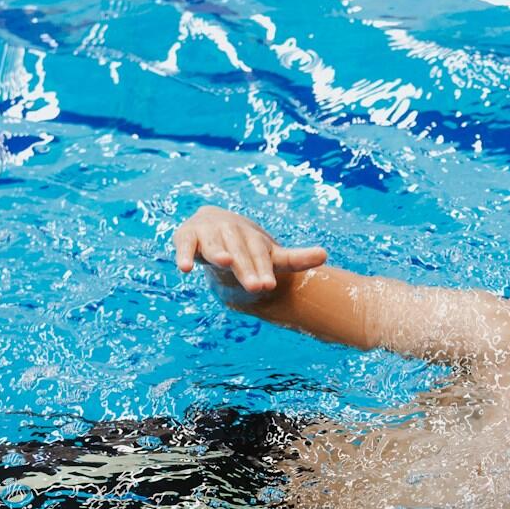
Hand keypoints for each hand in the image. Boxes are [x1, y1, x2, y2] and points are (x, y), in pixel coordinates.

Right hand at [172, 206, 326, 293]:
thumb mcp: (271, 255)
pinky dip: (183, 254)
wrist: (215, 222)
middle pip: (241, 253)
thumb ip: (296, 258)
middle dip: (247, 268)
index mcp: (254, 240)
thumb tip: (325, 254)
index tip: (269, 285)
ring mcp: (210, 233)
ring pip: (215, 246)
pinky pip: (185, 245)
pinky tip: (184, 268)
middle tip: (255, 286)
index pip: (262, 256)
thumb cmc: (247, 246)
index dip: (264, 270)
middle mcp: (233, 232)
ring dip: (219, 253)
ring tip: (225, 262)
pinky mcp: (188, 235)